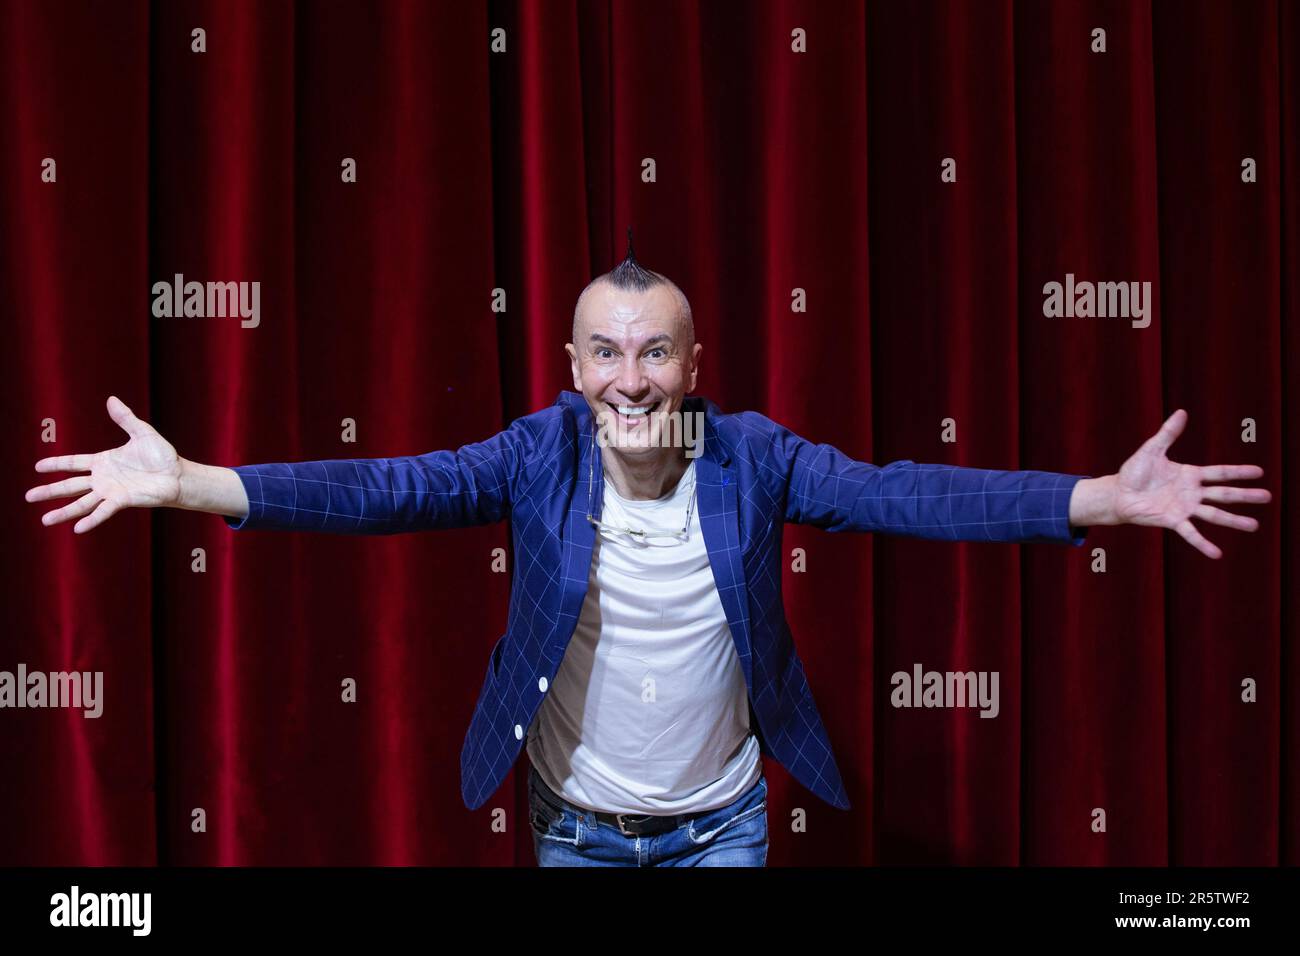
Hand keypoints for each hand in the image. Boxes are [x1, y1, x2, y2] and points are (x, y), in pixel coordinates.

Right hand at [26, 396, 181, 532]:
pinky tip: (77, 528)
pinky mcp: (122, 500)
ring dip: (63, 511)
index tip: (37, 467)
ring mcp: (111, 491)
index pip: (73, 463)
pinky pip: (103, 511)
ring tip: (44, 520)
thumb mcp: (142, 432)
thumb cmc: (162, 455)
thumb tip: (111, 399)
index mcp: (103, 461)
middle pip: (70, 485)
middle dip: (49, 491)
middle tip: (28, 496)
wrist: (178, 474)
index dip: (56, 464)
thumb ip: (125, 418)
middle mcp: (103, 478)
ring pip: (81, 502)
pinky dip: (91, 519)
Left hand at [1111, 408, 1270, 558]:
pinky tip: (1217, 553)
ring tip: (1254, 526)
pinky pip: (1190, 533)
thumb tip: (1182, 412)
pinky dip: (1202, 543)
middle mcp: (1192, 492)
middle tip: (1268, 497)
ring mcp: (1184, 508)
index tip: (1260, 472)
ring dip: (1234, 520)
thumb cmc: (1134, 472)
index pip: (1220, 472)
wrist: (1117, 493)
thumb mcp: (1151, 449)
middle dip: (1245, 495)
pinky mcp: (1172, 520)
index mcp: (1190, 474)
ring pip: (1214, 515)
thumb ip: (1168, 433)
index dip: (1239, 472)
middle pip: (1224, 494)